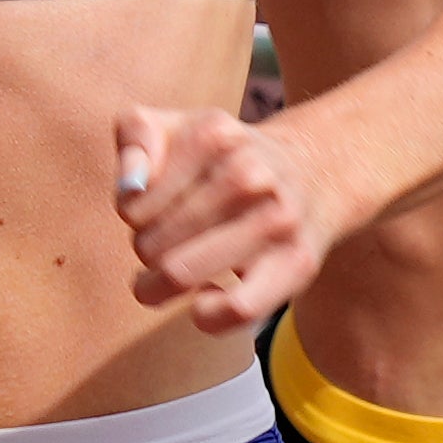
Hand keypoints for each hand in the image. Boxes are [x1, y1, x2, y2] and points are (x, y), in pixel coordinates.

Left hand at [113, 105, 346, 335]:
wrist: (313, 171)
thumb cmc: (224, 159)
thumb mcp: (174, 126)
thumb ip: (135, 137)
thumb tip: (130, 190)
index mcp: (212, 135)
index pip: (131, 206)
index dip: (129, 217)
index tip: (148, 213)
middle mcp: (248, 173)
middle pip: (151, 244)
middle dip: (146, 250)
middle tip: (163, 243)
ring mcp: (276, 220)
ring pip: (181, 275)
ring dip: (160, 287)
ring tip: (169, 275)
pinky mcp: (297, 262)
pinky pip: (236, 308)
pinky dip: (207, 315)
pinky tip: (206, 297)